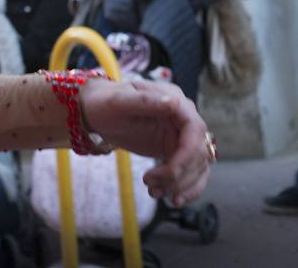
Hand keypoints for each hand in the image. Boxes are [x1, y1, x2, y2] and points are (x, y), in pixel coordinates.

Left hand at [79, 78, 211, 205]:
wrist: (98, 114)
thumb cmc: (106, 103)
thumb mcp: (119, 102)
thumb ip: (145, 101)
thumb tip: (174, 103)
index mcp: (175, 100)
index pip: (195, 130)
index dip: (188, 155)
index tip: (170, 173)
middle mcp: (183, 117)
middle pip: (198, 152)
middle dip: (178, 174)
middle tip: (149, 183)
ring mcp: (181, 134)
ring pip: (198, 166)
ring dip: (180, 185)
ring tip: (153, 191)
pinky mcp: (177, 150)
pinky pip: (191, 172)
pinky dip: (184, 188)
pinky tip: (166, 197)